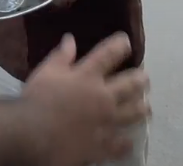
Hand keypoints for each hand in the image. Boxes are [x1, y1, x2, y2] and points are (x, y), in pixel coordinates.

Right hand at [23, 33, 150, 165]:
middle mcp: (103, 96)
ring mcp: (107, 121)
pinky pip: (122, 144)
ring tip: (146, 107)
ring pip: (133, 113)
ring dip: (141, 109)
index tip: (126, 41)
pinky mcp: (104, 143)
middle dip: (140, 79)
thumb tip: (70, 39)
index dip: (118, 46)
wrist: (36, 133)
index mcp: (87, 76)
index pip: (107, 55)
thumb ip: (61, 56)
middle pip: (129, 85)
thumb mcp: (46, 71)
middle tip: (145, 77)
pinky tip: (128, 141)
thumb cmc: (38, 98)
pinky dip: (126, 142)